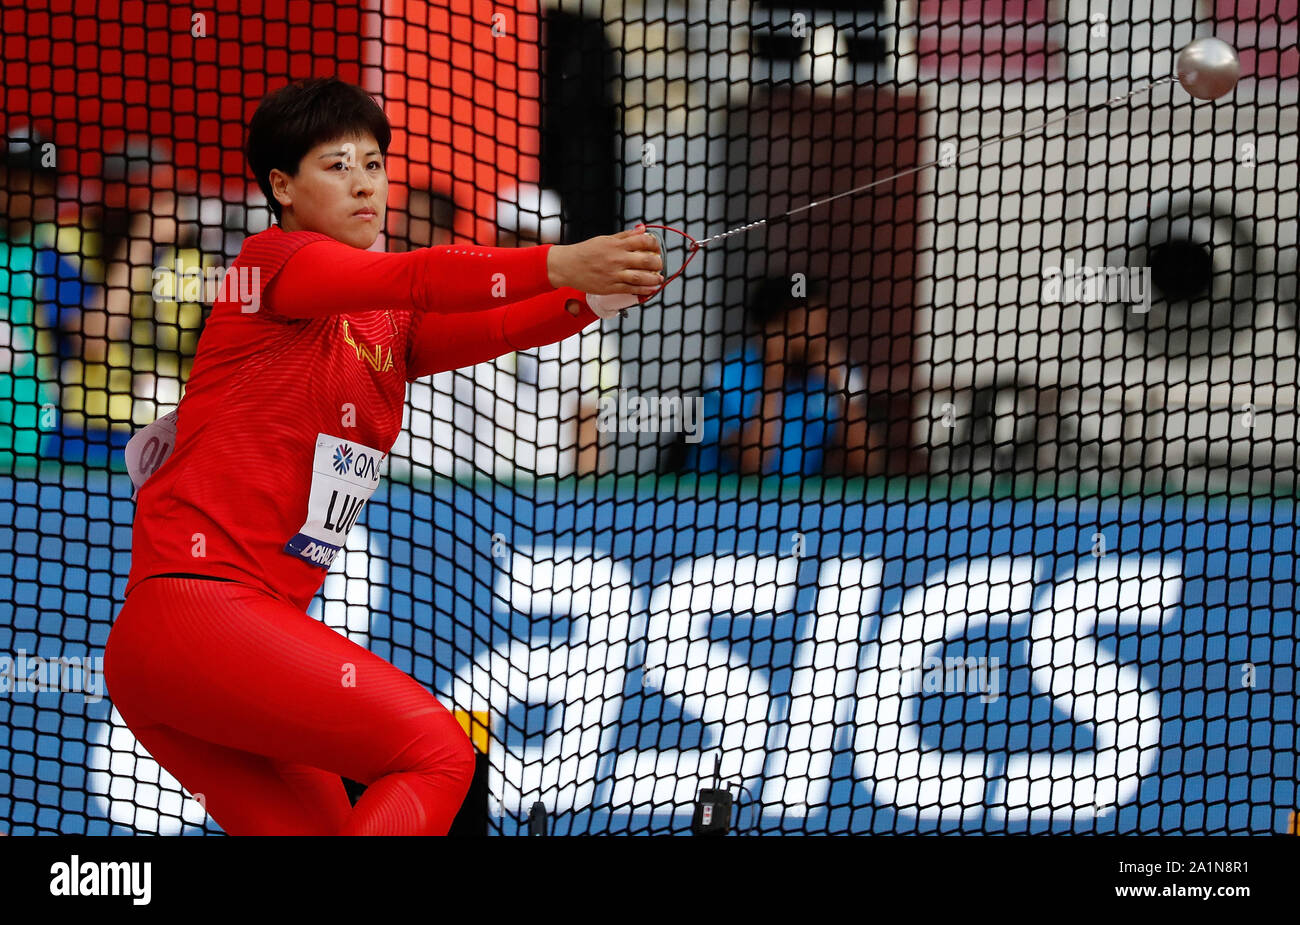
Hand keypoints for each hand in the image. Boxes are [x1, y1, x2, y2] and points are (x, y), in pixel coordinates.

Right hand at [547, 228, 662, 294]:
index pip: (643, 241)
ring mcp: (614, 274)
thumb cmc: (585, 252)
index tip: (656, 248)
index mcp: (616, 245)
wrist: (567, 266)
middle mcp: (617, 259)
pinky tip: (651, 289)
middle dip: (657, 263)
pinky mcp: (611, 287)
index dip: (654, 244)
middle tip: (659, 264)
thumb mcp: (605, 239)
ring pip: (641, 277)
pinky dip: (644, 290)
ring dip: (654, 279)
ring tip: (659, 279)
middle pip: (646, 260)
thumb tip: (642, 229)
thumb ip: (625, 236)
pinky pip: (631, 289)